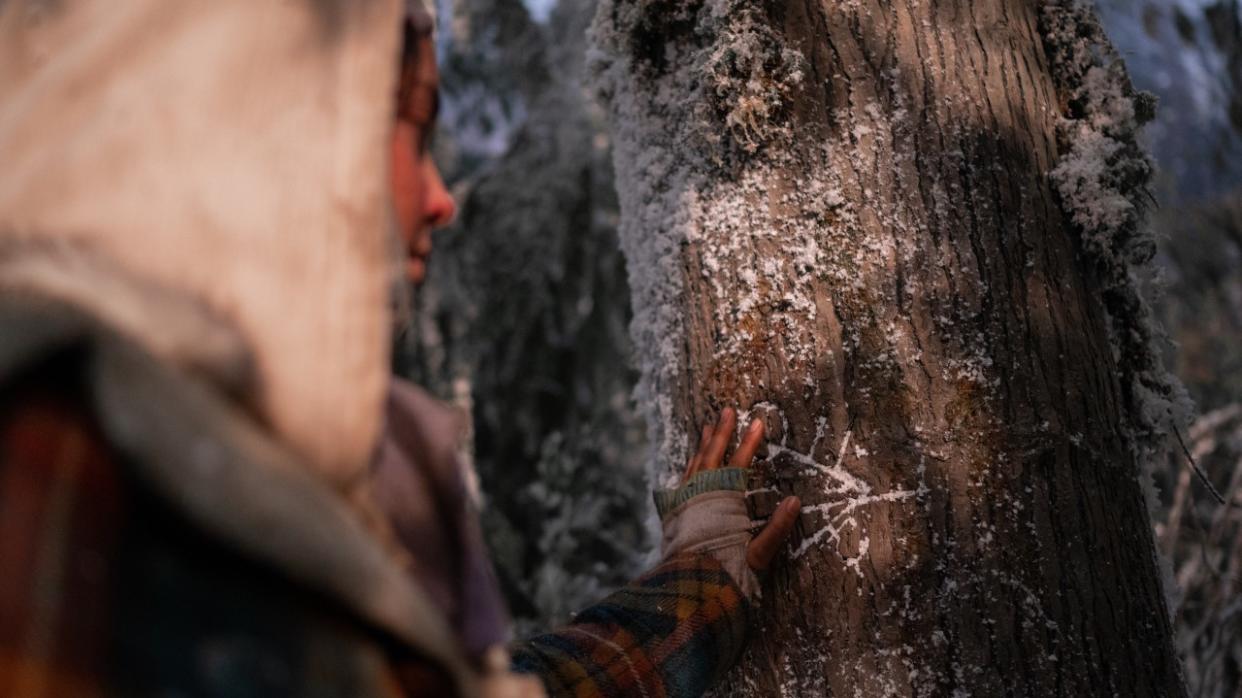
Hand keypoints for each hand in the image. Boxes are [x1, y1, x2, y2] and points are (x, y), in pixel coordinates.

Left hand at [683, 408, 800, 571]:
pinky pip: (684, 480)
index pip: (739, 464)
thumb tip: (796, 501)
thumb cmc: (726, 575)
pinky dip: (690, 466)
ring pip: (695, 465)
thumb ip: (776, 528)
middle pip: (712, 456)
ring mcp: (685, 503)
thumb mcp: (757, 556)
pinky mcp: (675, 514)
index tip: (758, 421)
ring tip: (708, 425)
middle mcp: (701, 496)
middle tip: (728, 410)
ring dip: (703, 445)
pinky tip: (692, 461)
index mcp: (723, 502)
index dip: (749, 442)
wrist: (687, 591)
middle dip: (722, 432)